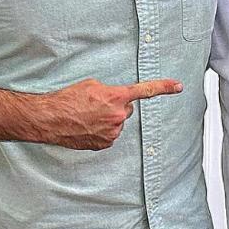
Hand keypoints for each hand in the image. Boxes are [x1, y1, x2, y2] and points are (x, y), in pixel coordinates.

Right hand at [41, 77, 182, 150]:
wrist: (51, 118)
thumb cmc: (67, 99)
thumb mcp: (91, 85)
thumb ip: (109, 90)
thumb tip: (115, 96)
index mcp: (116, 97)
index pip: (145, 91)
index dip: (164, 87)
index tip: (178, 86)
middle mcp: (118, 116)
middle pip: (126, 109)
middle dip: (116, 107)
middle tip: (97, 106)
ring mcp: (112, 132)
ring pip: (117, 123)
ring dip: (107, 120)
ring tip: (87, 117)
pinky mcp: (105, 143)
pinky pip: (110, 134)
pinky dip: (101, 131)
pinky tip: (87, 127)